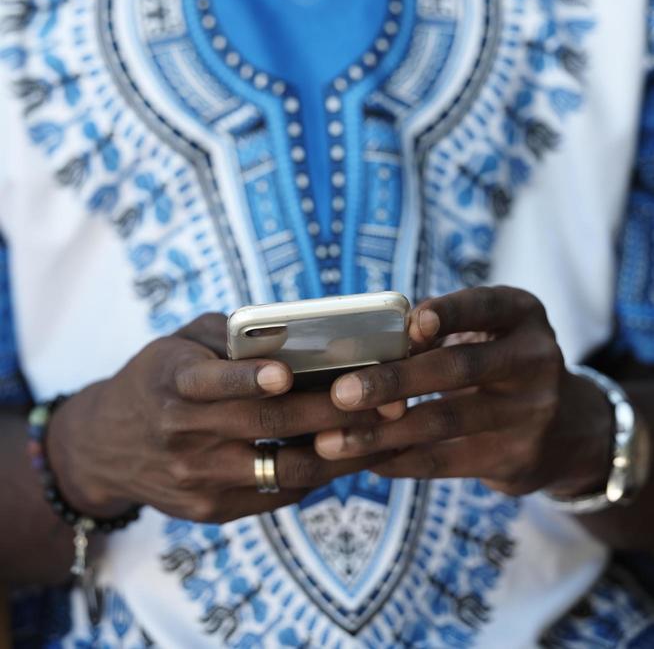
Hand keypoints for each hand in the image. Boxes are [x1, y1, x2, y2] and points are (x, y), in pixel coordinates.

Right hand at [47, 313, 390, 523]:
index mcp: (173, 382)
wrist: (106, 446)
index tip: (286, 373)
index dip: (248, 378)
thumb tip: (298, 330)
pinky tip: (350, 452)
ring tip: (382, 429)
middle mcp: (182, 434)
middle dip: (330, 412)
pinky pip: (277, 495)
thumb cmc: (161, 376)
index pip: (210, 381)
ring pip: (282, 470)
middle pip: (266, 426)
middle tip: (383, 397)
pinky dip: (317, 474)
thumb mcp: (181, 341)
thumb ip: (230, 334)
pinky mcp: (211, 509)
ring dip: (339, 451)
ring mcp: (197, 478)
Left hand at [315, 287, 611, 497]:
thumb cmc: (498, 362)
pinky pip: (448, 461)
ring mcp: (530, 412)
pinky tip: (365, 461)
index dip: (450, 313)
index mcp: (522, 313)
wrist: (568, 427)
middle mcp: (534, 358)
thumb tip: (367, 346)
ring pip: (446, 421)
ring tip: (332, 441)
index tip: (412, 323)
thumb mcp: (488, 331)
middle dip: (394, 380)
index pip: (484, 306)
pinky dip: (401, 461)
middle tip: (341, 393)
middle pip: (458, 367)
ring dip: (383, 433)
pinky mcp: (516, 458)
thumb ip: (440, 331)